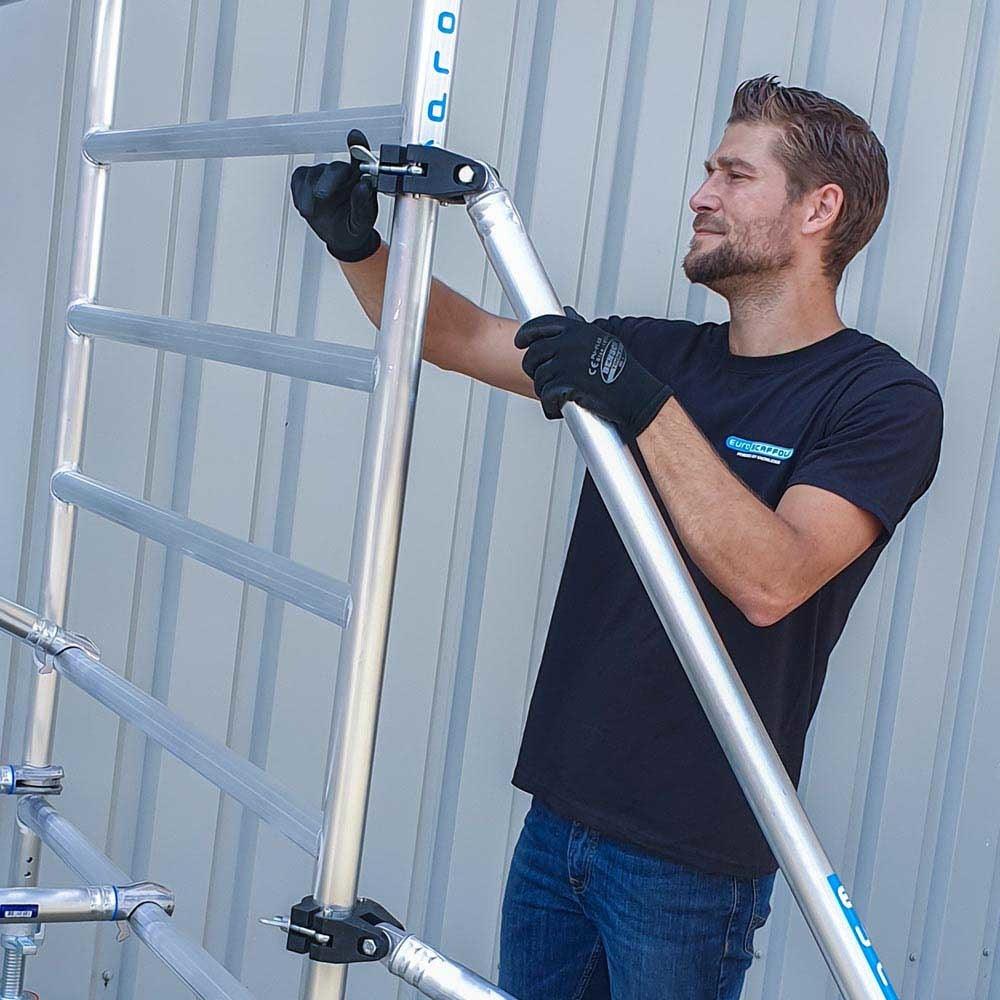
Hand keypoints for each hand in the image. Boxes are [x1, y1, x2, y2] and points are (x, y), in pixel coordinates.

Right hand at [290, 129, 379, 261]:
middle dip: (327, 182)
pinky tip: (305, 206)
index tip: (355, 137)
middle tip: (321, 196)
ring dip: (309, 195)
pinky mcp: (306, 178)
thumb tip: (363, 186)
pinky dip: (299, 194)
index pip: (362, 159)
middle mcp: (343, 172)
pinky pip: (299, 179)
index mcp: (361, 178)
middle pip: (335, 168)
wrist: (340, 237)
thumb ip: (363, 204)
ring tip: (311, 212)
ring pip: (314, 175)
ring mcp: (324, 173)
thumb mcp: (362, 222)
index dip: (359, 146)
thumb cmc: (354, 226)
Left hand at [514, 307, 672, 439]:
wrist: (637, 395)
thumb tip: (567, 312)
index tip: (519, 343)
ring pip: (538, 378)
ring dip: (544, 390)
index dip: (526, 334)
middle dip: (532, 368)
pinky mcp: (567, 385)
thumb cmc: (621, 370)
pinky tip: (558, 408)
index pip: (540, 325)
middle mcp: (569, 343)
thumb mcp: (601, 340)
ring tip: (558, 396)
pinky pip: (546, 396)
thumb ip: (580, 328)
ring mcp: (567, 364)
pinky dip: (550, 406)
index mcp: (577, 330)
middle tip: (540, 378)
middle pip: (533, 354)